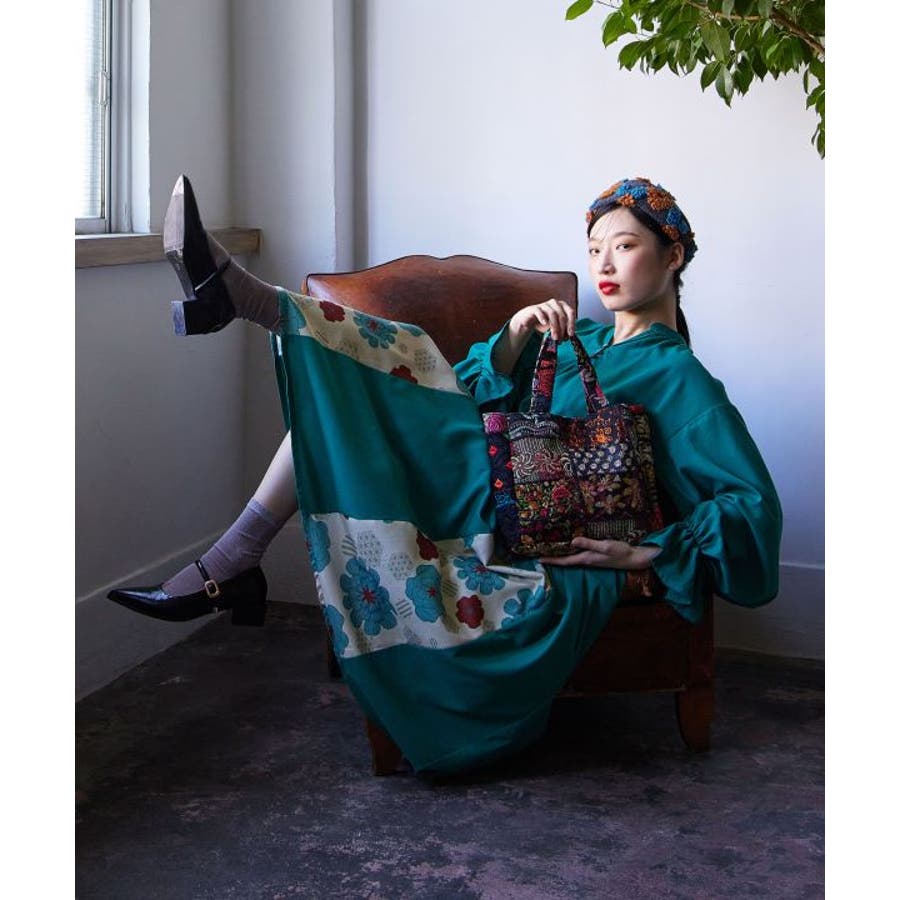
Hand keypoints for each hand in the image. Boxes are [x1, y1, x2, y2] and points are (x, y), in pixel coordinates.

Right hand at [509, 298, 575, 342]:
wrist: (529, 320)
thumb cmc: (544, 323)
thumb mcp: (556, 327)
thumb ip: (563, 330)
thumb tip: (568, 337)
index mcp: (562, 306)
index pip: (570, 312)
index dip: (572, 323)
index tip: (570, 334)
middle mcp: (554, 303)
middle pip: (562, 315)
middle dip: (562, 328)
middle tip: (561, 339)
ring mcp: (544, 305)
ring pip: (552, 314)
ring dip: (554, 327)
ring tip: (554, 337)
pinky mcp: (534, 308)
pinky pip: (539, 311)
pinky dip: (543, 317)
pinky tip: (544, 324)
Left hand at [540, 538, 660, 569]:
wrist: (634, 558)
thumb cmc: (621, 552)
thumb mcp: (606, 546)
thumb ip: (589, 543)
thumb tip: (573, 540)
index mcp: (586, 559)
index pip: (564, 561)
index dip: (551, 561)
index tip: (539, 559)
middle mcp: (586, 560)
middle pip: (565, 560)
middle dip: (552, 558)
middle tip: (539, 553)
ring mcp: (591, 559)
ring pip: (571, 557)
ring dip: (560, 554)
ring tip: (549, 549)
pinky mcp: (596, 556)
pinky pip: (579, 554)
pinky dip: (571, 551)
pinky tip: (568, 545)